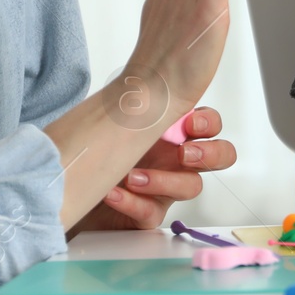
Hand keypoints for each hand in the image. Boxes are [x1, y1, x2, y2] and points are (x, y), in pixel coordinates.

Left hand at [67, 107, 238, 237]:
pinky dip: (132, 202)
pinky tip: (113, 193)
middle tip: (185, 153)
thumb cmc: (100, 148)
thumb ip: (139, 106)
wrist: (74, 184)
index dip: (209, 123)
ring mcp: (166, 188)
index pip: (211, 125)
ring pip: (190, 187)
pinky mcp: (148, 214)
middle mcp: (177, 160)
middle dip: (210, 154)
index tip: (191, 123)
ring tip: (133, 176)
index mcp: (176, 134)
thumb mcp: (120, 122)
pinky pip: (150, 212)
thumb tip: (143, 81)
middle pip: (220, 156)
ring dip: (164, 180)